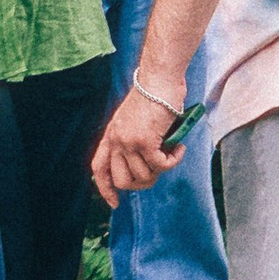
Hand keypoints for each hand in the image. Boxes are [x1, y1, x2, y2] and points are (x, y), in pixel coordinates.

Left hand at [92, 76, 183, 204]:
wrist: (159, 77)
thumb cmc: (153, 93)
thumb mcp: (134, 119)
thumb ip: (133, 139)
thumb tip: (146, 164)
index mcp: (111, 134)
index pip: (99, 168)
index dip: (105, 189)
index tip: (114, 202)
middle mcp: (116, 140)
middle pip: (123, 180)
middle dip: (142, 182)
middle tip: (158, 170)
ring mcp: (129, 141)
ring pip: (144, 175)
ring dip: (162, 167)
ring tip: (172, 150)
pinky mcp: (145, 141)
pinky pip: (161, 164)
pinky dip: (173, 160)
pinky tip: (179, 147)